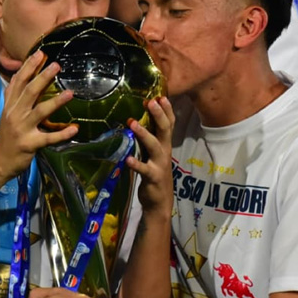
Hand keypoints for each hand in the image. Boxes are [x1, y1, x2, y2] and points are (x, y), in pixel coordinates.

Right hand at [0, 50, 77, 180]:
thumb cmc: (7, 136)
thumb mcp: (7, 113)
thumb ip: (13, 95)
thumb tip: (17, 75)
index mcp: (10, 106)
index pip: (18, 82)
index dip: (29, 67)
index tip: (41, 53)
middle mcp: (15, 114)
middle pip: (29, 92)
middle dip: (42, 77)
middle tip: (56, 65)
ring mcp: (22, 130)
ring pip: (39, 112)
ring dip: (55, 102)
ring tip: (70, 93)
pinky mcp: (30, 145)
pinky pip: (48, 138)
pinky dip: (61, 134)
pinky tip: (74, 129)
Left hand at [126, 97, 174, 214]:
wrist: (159, 201)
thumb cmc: (154, 173)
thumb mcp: (153, 154)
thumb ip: (148, 138)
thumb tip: (137, 119)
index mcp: (165, 145)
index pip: (169, 123)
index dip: (167, 110)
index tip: (161, 95)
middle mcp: (165, 152)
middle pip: (164, 130)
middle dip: (159, 115)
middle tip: (151, 102)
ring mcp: (159, 165)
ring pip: (154, 146)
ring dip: (144, 134)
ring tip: (133, 123)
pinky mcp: (152, 178)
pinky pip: (144, 170)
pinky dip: (137, 164)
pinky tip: (128, 159)